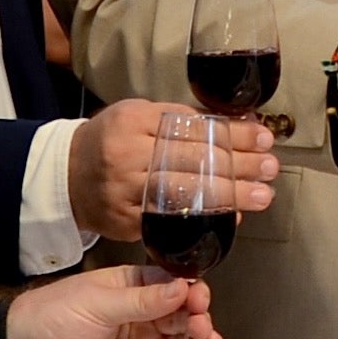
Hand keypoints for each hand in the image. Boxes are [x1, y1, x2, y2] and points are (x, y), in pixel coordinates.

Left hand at [2, 267, 224, 338]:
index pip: (174, 287)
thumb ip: (141, 300)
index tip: (198, 299)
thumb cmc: (53, 317)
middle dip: (199, 320)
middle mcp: (146, 319)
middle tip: (200, 326)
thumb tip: (182, 289)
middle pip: (186, 317)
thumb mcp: (96, 302)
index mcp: (134, 289)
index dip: (191, 293)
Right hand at [68, 101, 281, 239]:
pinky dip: (204, 220)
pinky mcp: (126, 221)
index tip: (264, 138)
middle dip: (239, 166)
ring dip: (230, 196)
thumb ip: (182, 119)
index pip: (194, 128)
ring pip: (186, 194)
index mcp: (132, 121)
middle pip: (194, 161)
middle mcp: (127, 155)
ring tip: (261, 195)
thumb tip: (240, 122)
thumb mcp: (138, 116)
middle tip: (270, 168)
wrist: (67, 176)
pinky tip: (230, 218)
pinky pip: (172, 222)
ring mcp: (125, 191)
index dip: (234, 134)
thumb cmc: (112, 141)